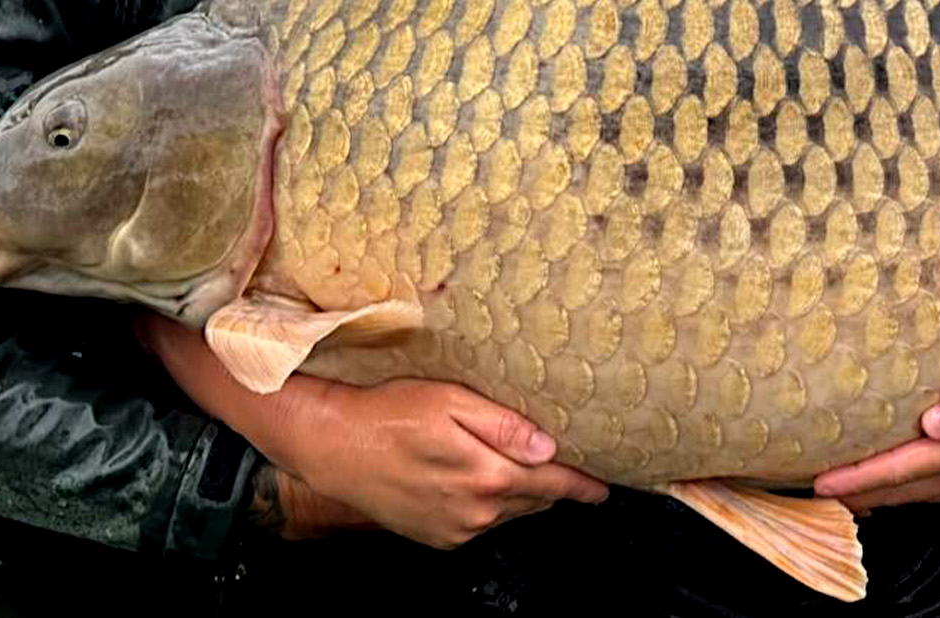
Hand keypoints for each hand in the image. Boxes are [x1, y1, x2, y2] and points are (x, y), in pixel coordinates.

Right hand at [138, 313, 607, 547]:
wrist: (334, 447)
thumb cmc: (392, 413)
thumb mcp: (452, 401)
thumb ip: (503, 426)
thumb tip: (550, 446)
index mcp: (487, 476)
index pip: (554, 485)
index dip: (583, 484)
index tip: (605, 486)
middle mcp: (477, 511)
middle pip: (535, 500)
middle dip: (554, 484)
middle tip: (571, 464)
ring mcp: (456, 530)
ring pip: (508, 512)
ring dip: (520, 492)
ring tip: (526, 466)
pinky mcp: (437, 538)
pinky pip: (479, 523)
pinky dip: (489, 504)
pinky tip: (479, 479)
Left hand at [812, 323, 939, 511]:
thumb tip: (930, 422)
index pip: (901, 467)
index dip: (860, 476)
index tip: (821, 482)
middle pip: (904, 489)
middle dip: (859, 493)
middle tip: (816, 496)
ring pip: (922, 495)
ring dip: (884, 499)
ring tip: (848, 499)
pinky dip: (915, 496)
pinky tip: (903, 495)